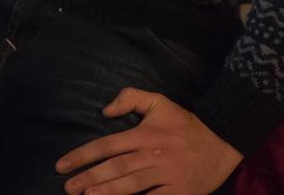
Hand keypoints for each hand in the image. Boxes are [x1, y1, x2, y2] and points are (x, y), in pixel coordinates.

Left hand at [55, 87, 242, 193]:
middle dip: (89, 178)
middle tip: (68, 187)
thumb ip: (130, 98)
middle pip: (115, 168)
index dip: (83, 155)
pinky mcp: (180, 192)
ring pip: (131, 186)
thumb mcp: (159, 101)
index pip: (107, 144)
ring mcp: (166, 176)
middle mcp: (152, 155)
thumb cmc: (185, 123)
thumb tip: (104, 110)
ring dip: (107, 192)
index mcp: (144, 134)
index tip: (62, 165)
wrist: (221, 141)